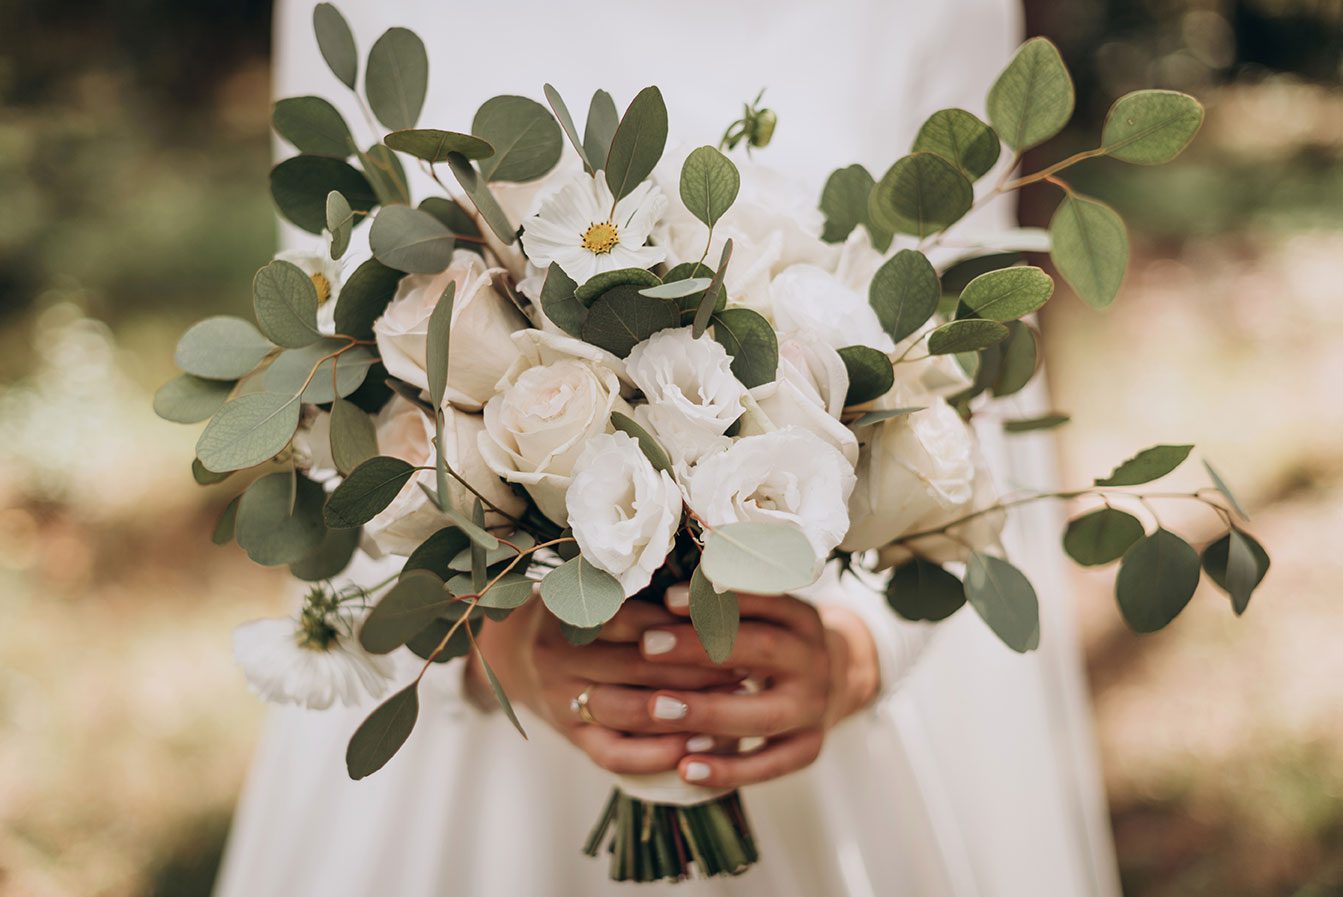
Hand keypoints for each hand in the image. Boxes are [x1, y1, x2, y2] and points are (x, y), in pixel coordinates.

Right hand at [465, 595, 744, 775]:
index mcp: (568, 612)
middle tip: (747, 668)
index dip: (682, 623)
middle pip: (637, 666)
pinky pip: (612, 754)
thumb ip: (639, 589)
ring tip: (732, 709)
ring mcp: (562, 700)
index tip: (729, 625)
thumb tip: (713, 579)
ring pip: (628, 711)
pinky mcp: (570, 736)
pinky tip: (693, 747)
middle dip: (697, 669)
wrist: (515, 654)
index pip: (633, 620)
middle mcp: (560, 657)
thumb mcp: (593, 589)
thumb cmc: (576, 613)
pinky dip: (654, 754)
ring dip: (683, 712)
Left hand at [632, 587, 879, 788]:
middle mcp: (815, 661)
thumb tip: (659, 591)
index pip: (763, 601)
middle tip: (648, 646)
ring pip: (763, 715)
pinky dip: (727, 770)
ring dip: (707, 711)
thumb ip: (723, 604)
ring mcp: (815, 709)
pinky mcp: (809, 749)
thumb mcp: (765, 613)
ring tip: (654, 707)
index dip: (717, 599)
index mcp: (803, 618)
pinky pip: (769, 765)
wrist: (836, 681)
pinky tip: (684, 769)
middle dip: (702, 647)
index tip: (666, 599)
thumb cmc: (773, 640)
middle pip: (762, 651)